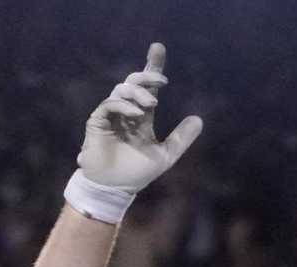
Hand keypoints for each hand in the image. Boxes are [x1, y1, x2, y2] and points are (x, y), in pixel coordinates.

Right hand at [75, 44, 202, 193]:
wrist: (115, 189)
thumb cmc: (137, 173)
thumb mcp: (166, 154)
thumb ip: (181, 138)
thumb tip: (199, 119)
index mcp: (141, 115)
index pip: (148, 86)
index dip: (152, 66)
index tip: (158, 48)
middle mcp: (126, 111)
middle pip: (133, 82)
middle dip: (147, 76)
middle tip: (162, 82)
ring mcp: (111, 115)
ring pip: (122, 90)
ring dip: (138, 93)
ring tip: (151, 105)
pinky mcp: (98, 121)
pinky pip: (110, 105)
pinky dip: (124, 106)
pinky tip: (137, 114)